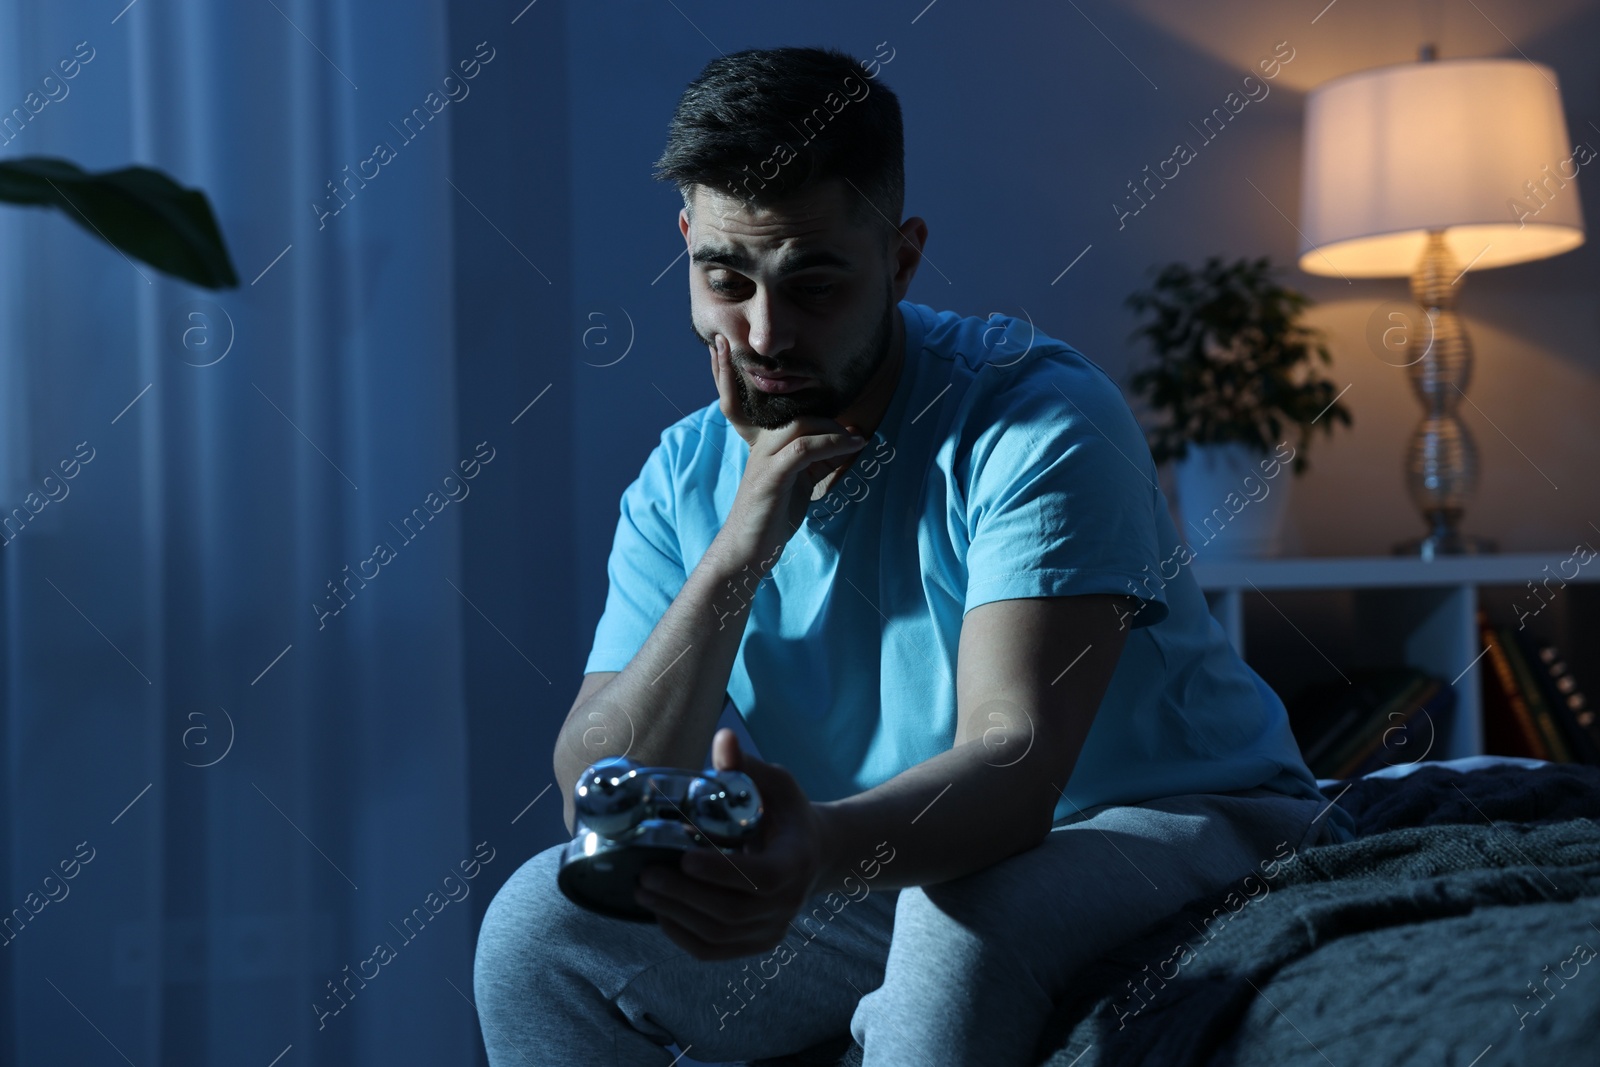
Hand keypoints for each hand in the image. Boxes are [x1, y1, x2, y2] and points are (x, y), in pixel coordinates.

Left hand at [633, 727, 832, 960]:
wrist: (813, 854)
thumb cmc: (787, 814)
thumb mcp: (776, 784)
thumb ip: (747, 767)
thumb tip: (723, 737)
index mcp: (796, 862)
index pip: (761, 878)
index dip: (721, 872)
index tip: (684, 857)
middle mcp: (788, 903)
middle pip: (732, 912)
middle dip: (683, 895)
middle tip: (646, 873)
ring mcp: (772, 929)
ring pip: (719, 935)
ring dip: (676, 914)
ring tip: (643, 888)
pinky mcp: (755, 944)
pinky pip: (714, 950)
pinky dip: (682, 935)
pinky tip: (659, 912)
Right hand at [709, 335, 866, 561]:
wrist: (747, 550)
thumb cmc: (771, 518)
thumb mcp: (796, 483)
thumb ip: (814, 461)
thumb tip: (846, 443)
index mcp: (764, 443)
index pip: (791, 413)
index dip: (820, 412)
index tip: (849, 420)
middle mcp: (761, 444)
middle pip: (801, 415)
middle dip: (834, 421)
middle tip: (858, 433)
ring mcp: (764, 458)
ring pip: (803, 426)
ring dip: (837, 431)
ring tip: (859, 440)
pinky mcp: (772, 475)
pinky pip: (805, 448)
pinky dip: (832, 445)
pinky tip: (851, 448)